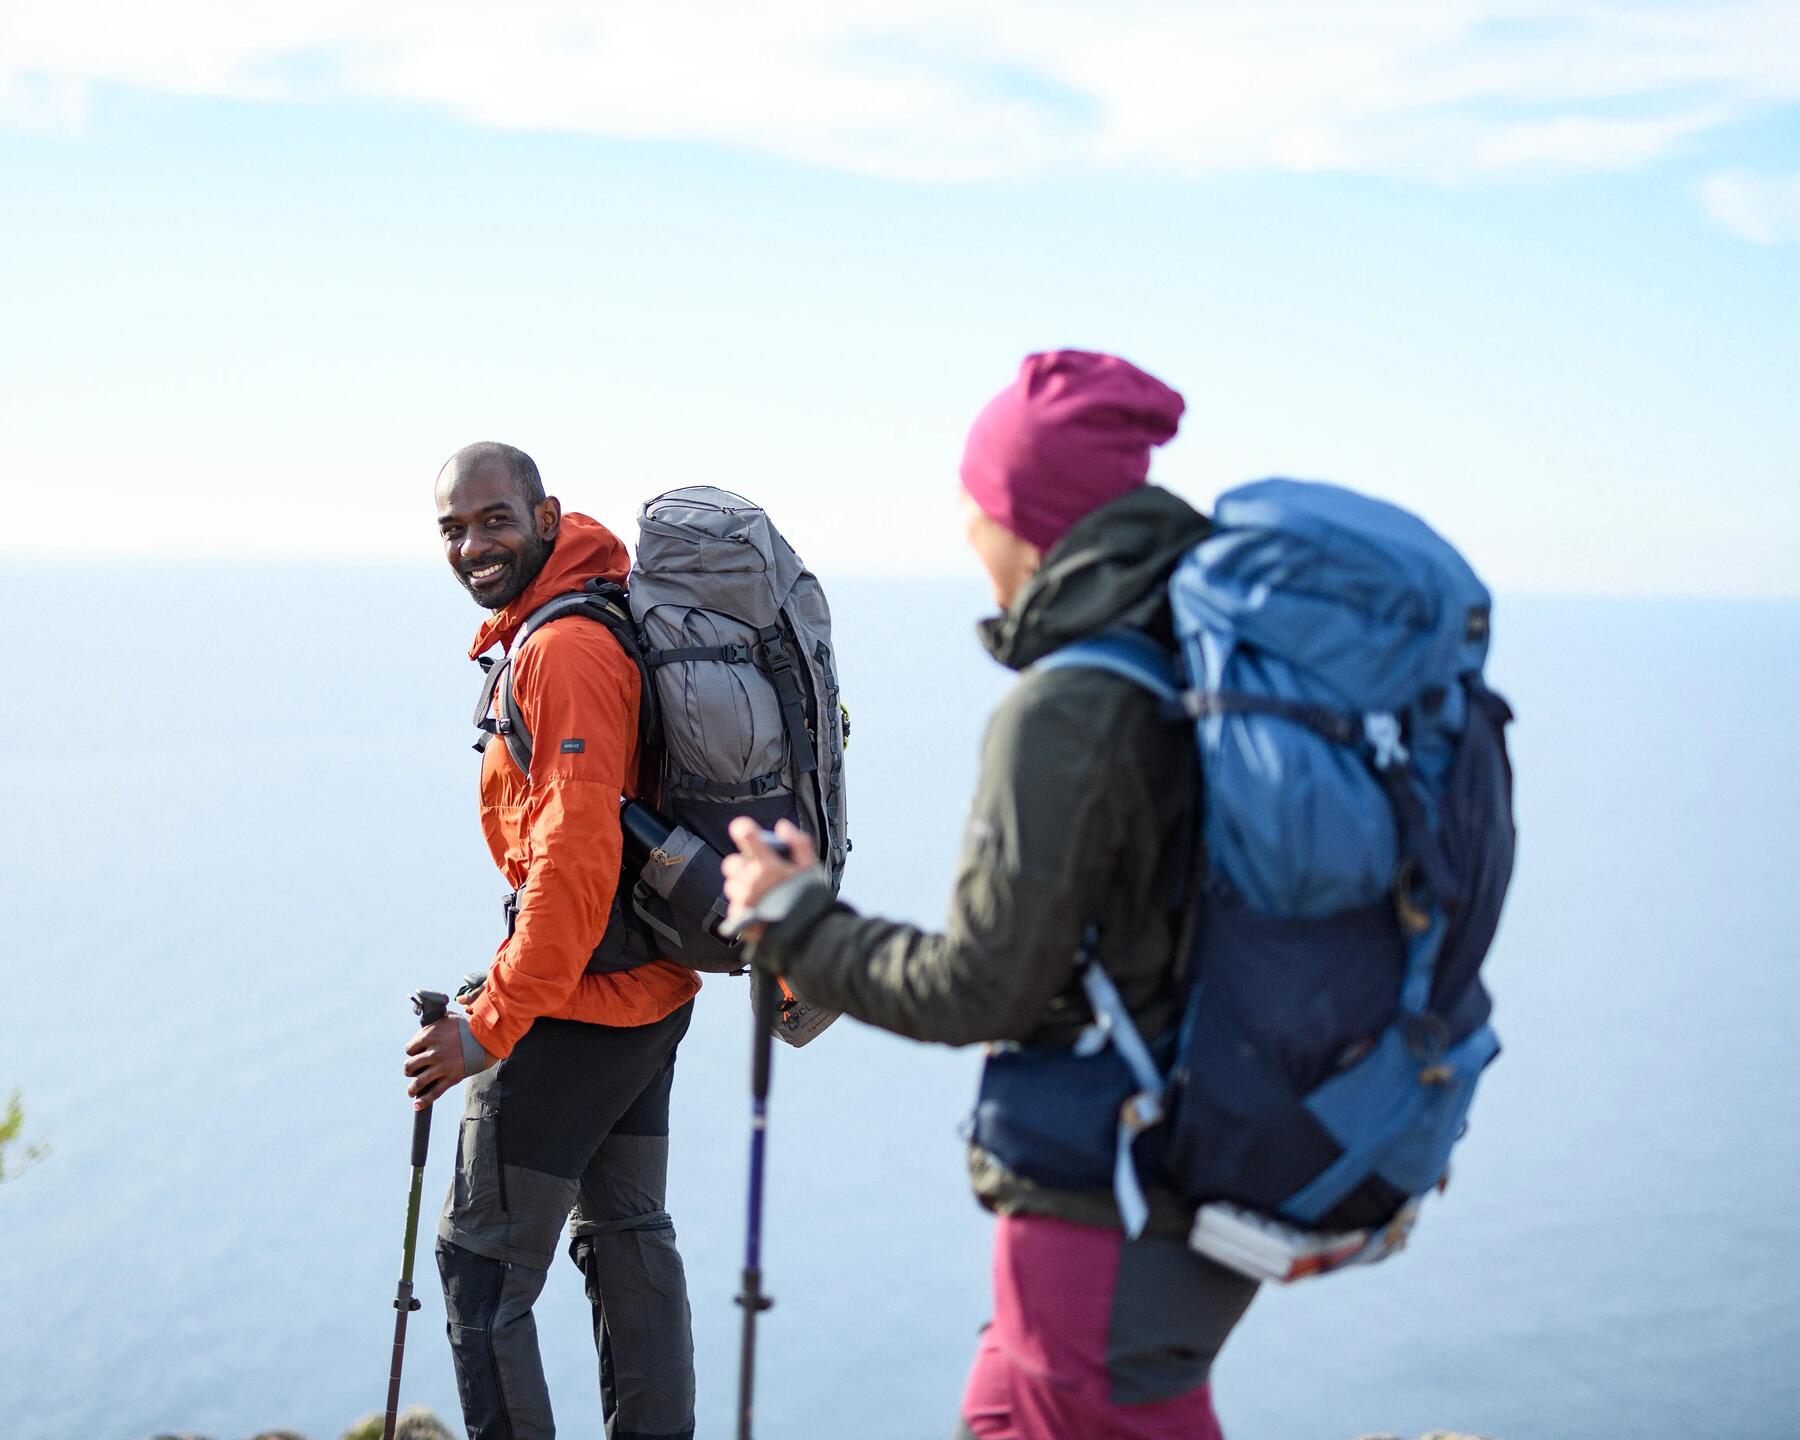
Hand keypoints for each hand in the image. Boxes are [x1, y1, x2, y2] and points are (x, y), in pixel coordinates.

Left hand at [404, 1015, 467, 1110]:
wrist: (488, 1038)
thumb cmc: (469, 1026)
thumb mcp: (449, 1017)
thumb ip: (436, 1018)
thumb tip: (430, 1012)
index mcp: (429, 1036)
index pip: (409, 1049)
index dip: (412, 1051)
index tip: (416, 1053)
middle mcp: (432, 1052)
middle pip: (410, 1066)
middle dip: (409, 1069)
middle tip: (412, 1071)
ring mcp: (441, 1067)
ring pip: (419, 1081)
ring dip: (413, 1088)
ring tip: (412, 1090)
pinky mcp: (451, 1078)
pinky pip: (434, 1092)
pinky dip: (424, 1101)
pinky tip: (417, 1105)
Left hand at [722, 818, 815, 939]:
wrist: (805, 935)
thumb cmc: (808, 901)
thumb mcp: (810, 868)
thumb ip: (798, 843)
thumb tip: (782, 827)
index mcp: (768, 865)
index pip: (746, 835)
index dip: (743, 828)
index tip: (744, 830)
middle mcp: (751, 880)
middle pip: (731, 862)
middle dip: (741, 865)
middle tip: (756, 872)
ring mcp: (743, 899)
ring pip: (731, 884)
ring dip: (742, 886)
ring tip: (760, 894)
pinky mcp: (738, 917)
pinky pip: (733, 905)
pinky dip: (743, 905)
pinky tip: (759, 909)